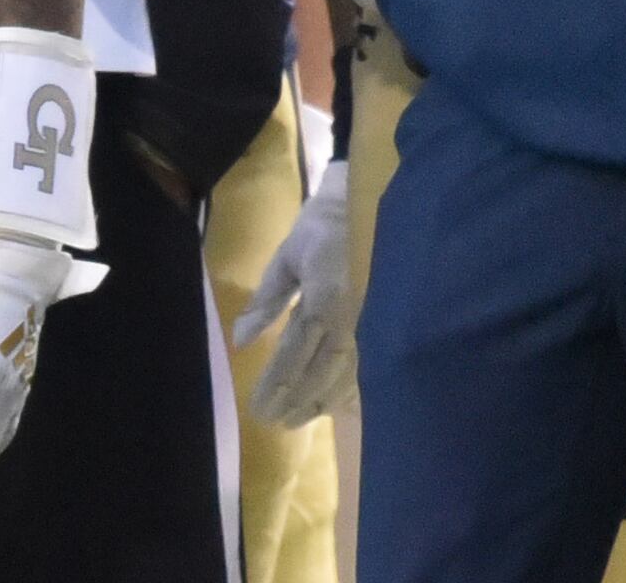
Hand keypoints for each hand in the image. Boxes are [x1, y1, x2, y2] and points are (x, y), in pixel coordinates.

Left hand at [234, 167, 354, 425]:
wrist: (372, 203)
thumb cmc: (321, 228)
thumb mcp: (287, 258)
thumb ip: (266, 301)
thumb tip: (241, 340)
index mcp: (323, 299)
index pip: (293, 353)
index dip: (275, 384)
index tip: (257, 407)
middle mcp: (351, 319)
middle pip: (319, 372)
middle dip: (294, 400)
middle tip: (272, 422)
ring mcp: (372, 324)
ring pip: (345, 375)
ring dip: (319, 401)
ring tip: (296, 421)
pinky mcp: (384, 324)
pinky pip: (367, 367)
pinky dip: (349, 389)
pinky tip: (334, 406)